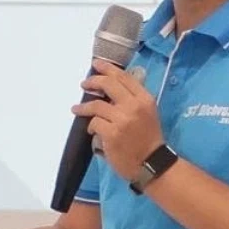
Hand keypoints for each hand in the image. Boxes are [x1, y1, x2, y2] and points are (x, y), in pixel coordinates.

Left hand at [75, 58, 164, 181]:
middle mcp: (134, 106)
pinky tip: (92, 130)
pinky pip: (94, 123)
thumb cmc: (148, 138)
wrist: (152, 163)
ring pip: (96, 105)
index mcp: (145, 99)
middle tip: (84, 84)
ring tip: (76, 109)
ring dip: (84, 107)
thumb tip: (109, 86)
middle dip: (93, 81)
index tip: (96, 64)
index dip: (108, 68)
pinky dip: (91, 126)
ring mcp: (122, 120)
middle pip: (108, 84)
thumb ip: (132, 99)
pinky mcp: (111, 133)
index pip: (124, 77)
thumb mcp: (147, 113)